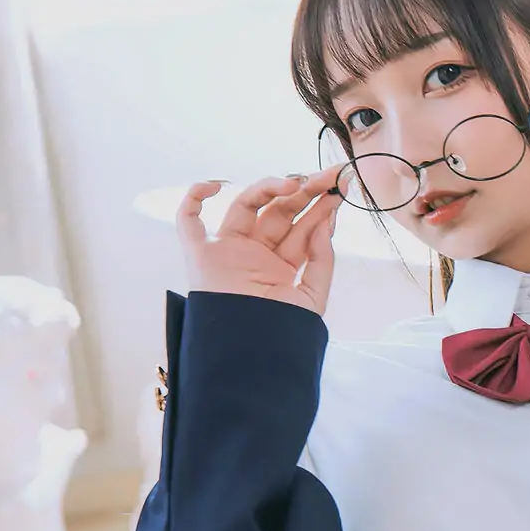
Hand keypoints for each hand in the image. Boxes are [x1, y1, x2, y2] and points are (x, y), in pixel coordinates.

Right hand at [176, 174, 341, 316]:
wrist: (249, 354)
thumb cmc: (281, 332)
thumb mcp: (312, 296)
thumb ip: (322, 260)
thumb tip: (323, 223)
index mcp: (282, 264)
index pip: (303, 227)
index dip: (321, 207)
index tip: (341, 188)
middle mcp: (255, 252)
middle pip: (280, 211)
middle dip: (305, 192)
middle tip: (329, 176)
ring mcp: (228, 250)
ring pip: (246, 205)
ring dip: (270, 187)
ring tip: (297, 183)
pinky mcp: (201, 254)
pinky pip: (188, 221)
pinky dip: (193, 199)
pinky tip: (213, 186)